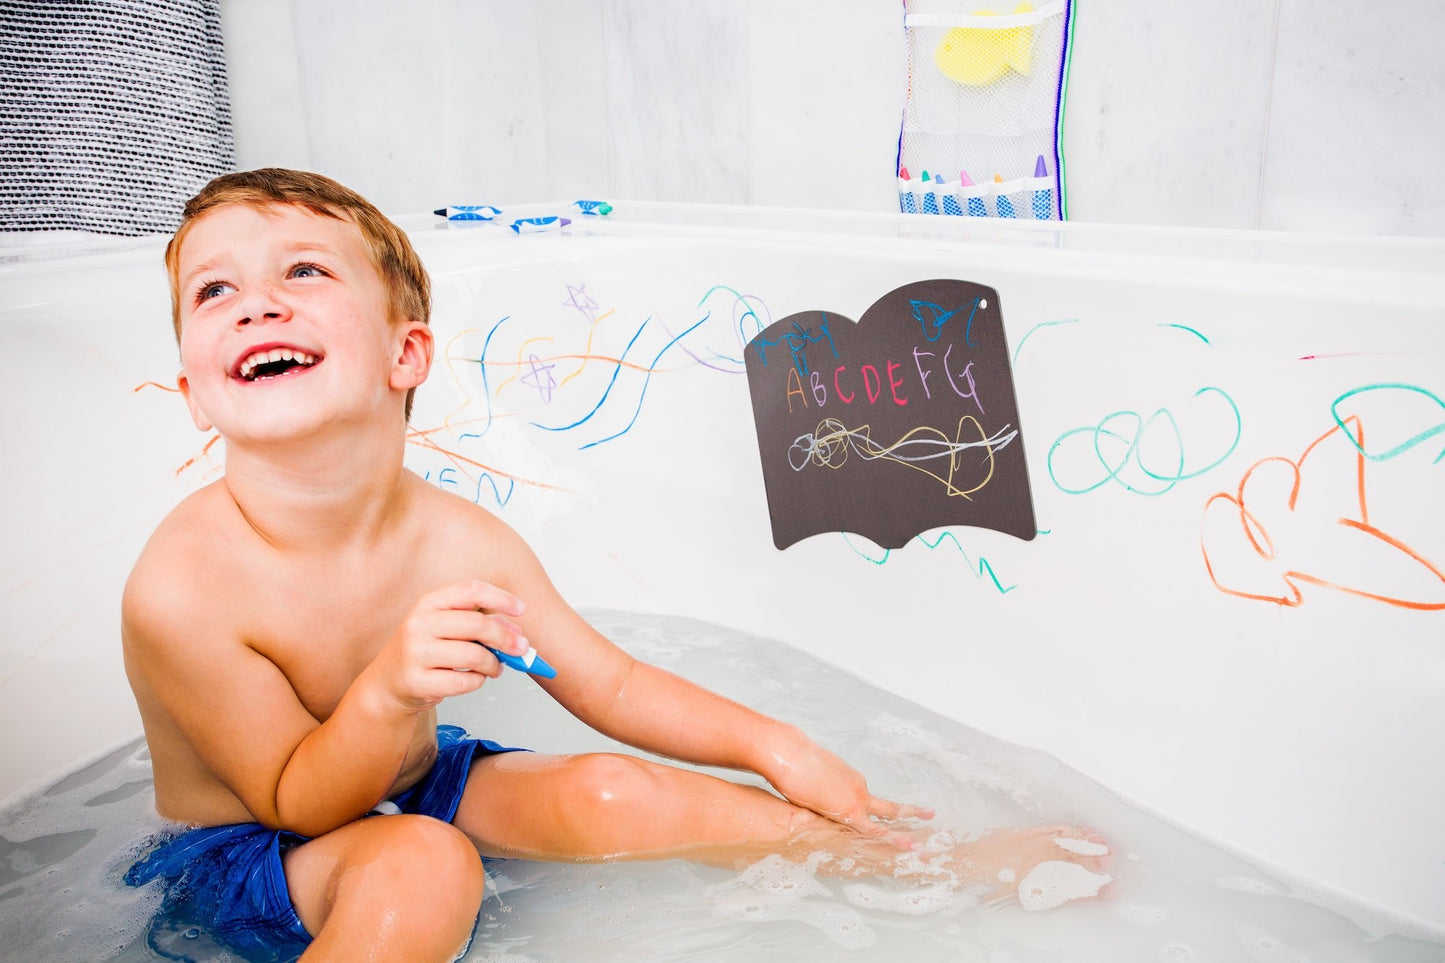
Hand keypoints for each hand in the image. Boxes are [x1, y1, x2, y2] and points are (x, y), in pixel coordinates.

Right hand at [361, 580, 527, 713]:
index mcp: (428, 603)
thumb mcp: (446, 626)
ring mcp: (415, 653)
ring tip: (495, 667)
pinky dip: (478, 681)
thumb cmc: (426, 650)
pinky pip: (465, 681)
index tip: (521, 609)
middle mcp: (418, 623)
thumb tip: (516, 633)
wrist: (389, 681)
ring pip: (474, 655)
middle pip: (477, 624)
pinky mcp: (417, 681)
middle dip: (506, 637)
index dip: (501, 598)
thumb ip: (479, 623)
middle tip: (521, 648)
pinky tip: (475, 678)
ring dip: (494, 663)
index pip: (471, 590)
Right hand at [765, 730, 933, 848]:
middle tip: (928, 814)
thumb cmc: (795, 761)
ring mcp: (857, 798)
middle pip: (888, 806)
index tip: (888, 816)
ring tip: (919, 844)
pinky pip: (874, 830)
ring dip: (903, 832)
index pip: (866, 798)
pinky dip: (890, 840)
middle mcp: (859, 787)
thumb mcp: (812, 772)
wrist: (792, 754)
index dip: (875, 810)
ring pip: (888, 817)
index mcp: (850, 779)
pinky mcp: (850, 811)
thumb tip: (814, 785)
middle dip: (910, 812)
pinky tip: (903, 846)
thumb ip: (820, 782)